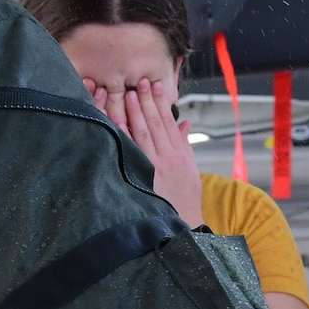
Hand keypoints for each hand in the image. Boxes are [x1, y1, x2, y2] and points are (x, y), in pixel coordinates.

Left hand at [89, 74, 203, 228]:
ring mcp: (153, 167)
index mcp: (179, 154)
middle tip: (139, 82)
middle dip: (146, 101)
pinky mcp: (142, 177)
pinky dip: (125, 136)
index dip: (161, 102)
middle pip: (156, 124)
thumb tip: (184, 123)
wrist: (182, 226)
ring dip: (135, 113)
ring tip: (128, 94)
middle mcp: (167, 158)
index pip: (169, 122)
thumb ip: (185, 144)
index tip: (155, 85)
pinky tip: (117, 122)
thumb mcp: (191, 169)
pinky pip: (132, 152)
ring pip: (143, 134)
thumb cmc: (184, 199)